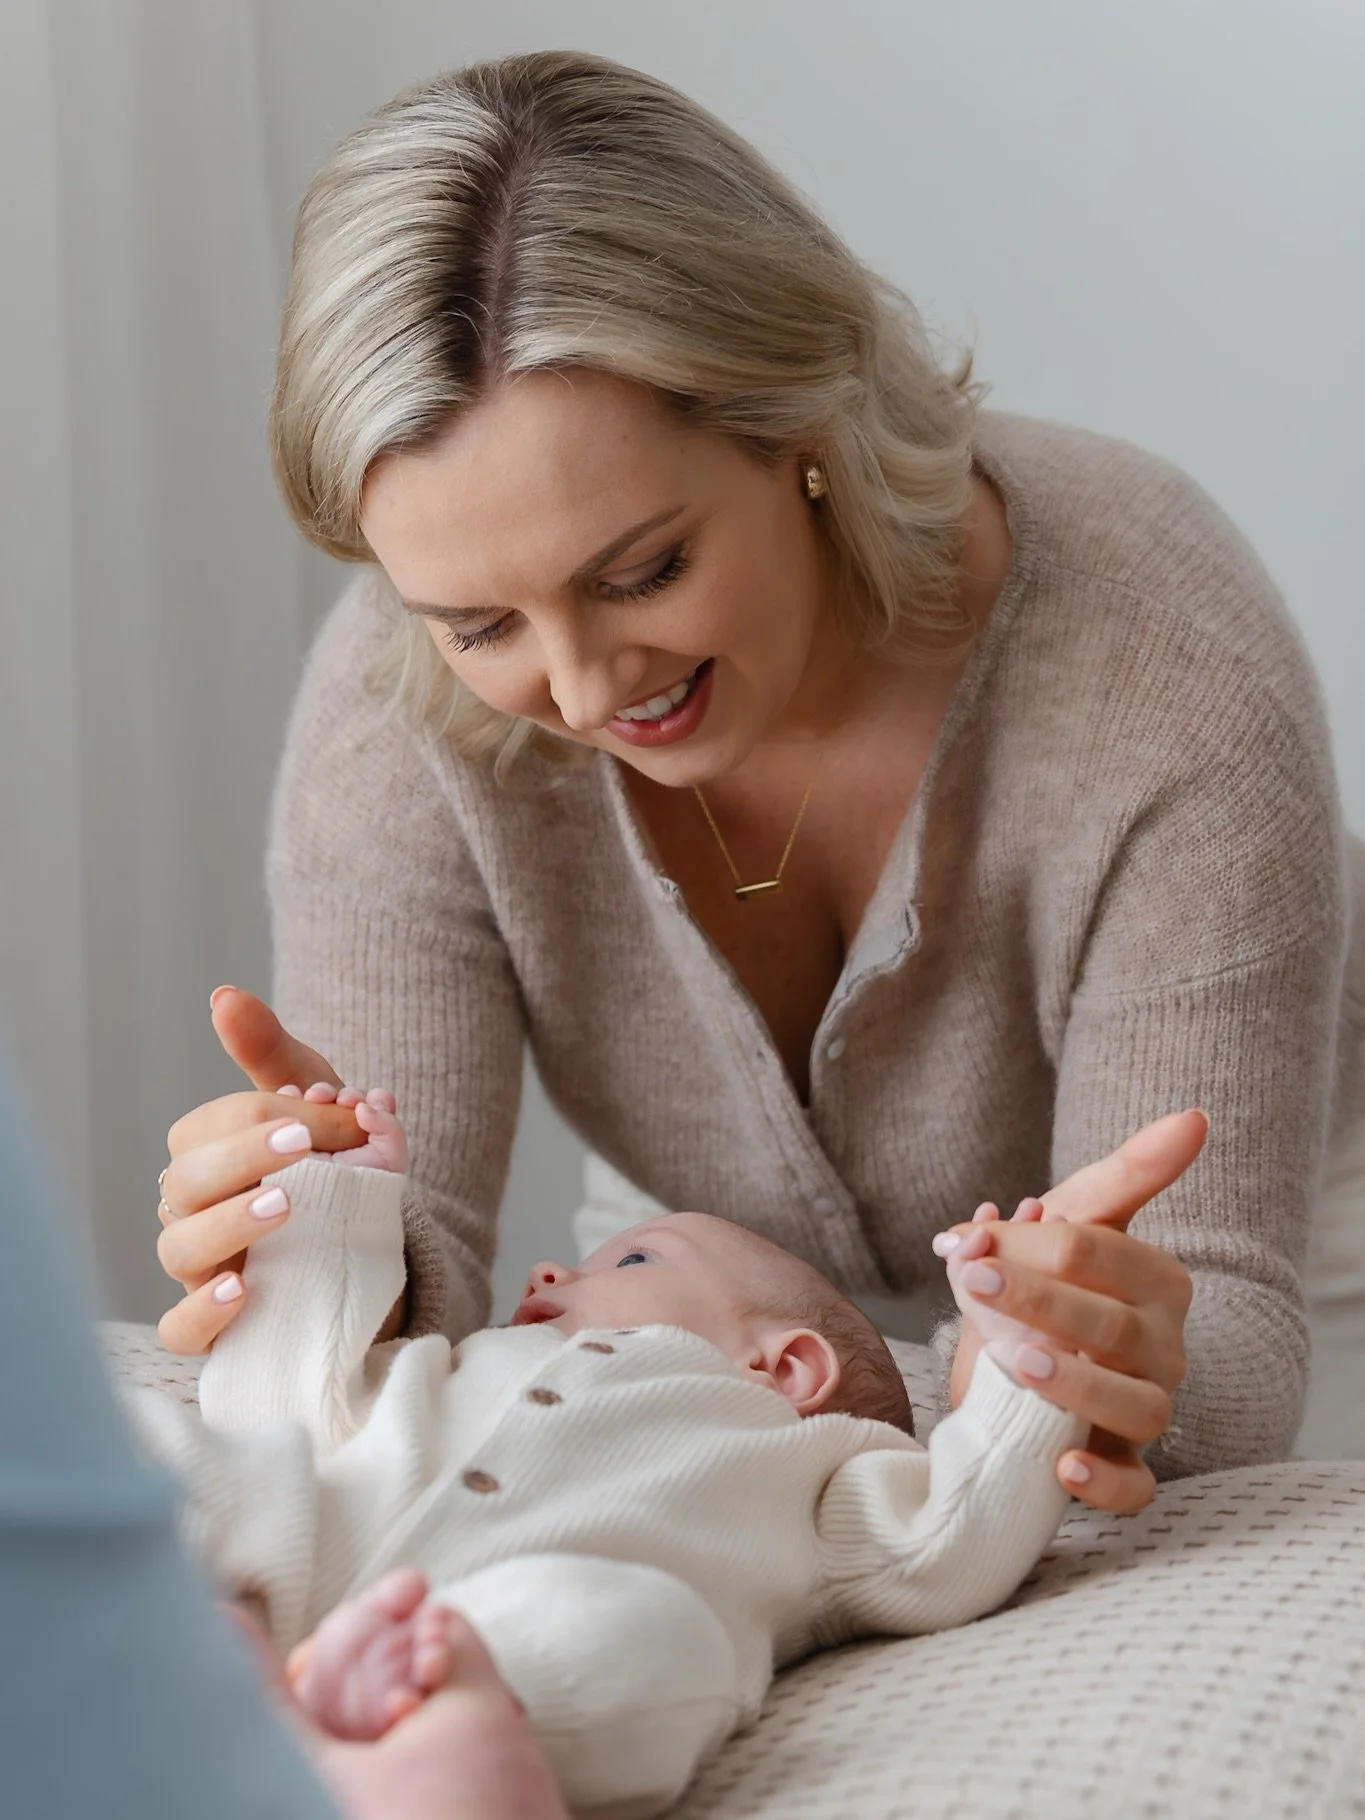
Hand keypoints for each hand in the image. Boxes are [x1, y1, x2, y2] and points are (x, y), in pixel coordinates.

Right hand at [156, 988, 381, 1354]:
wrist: (373, 1249)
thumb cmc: (327, 1169)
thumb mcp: (315, 1108)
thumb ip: (272, 1055)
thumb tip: (223, 995)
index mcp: (207, 1155)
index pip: (210, 1127)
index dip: (270, 1113)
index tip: (342, 1109)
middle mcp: (193, 1211)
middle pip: (184, 1183)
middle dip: (242, 1156)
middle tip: (301, 1145)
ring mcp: (202, 1271)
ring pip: (179, 1249)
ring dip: (229, 1223)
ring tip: (285, 1206)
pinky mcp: (220, 1328)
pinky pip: (184, 1330)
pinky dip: (204, 1313)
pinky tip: (243, 1290)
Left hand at [939, 1109, 1206, 1514]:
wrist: (1018, 1365)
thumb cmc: (1052, 1282)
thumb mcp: (1070, 1220)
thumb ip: (1119, 1175)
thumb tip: (1193, 1119)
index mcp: (1154, 1280)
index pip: (1106, 1252)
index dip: (1036, 1243)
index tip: (969, 1239)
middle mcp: (1161, 1345)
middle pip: (1117, 1325)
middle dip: (1042, 1298)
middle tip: (975, 1278)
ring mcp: (1147, 1407)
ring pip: (1138, 1406)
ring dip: (1077, 1383)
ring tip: (1015, 1362)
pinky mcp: (1123, 1463)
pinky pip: (1135, 1487)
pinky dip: (1105, 1483)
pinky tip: (1063, 1463)